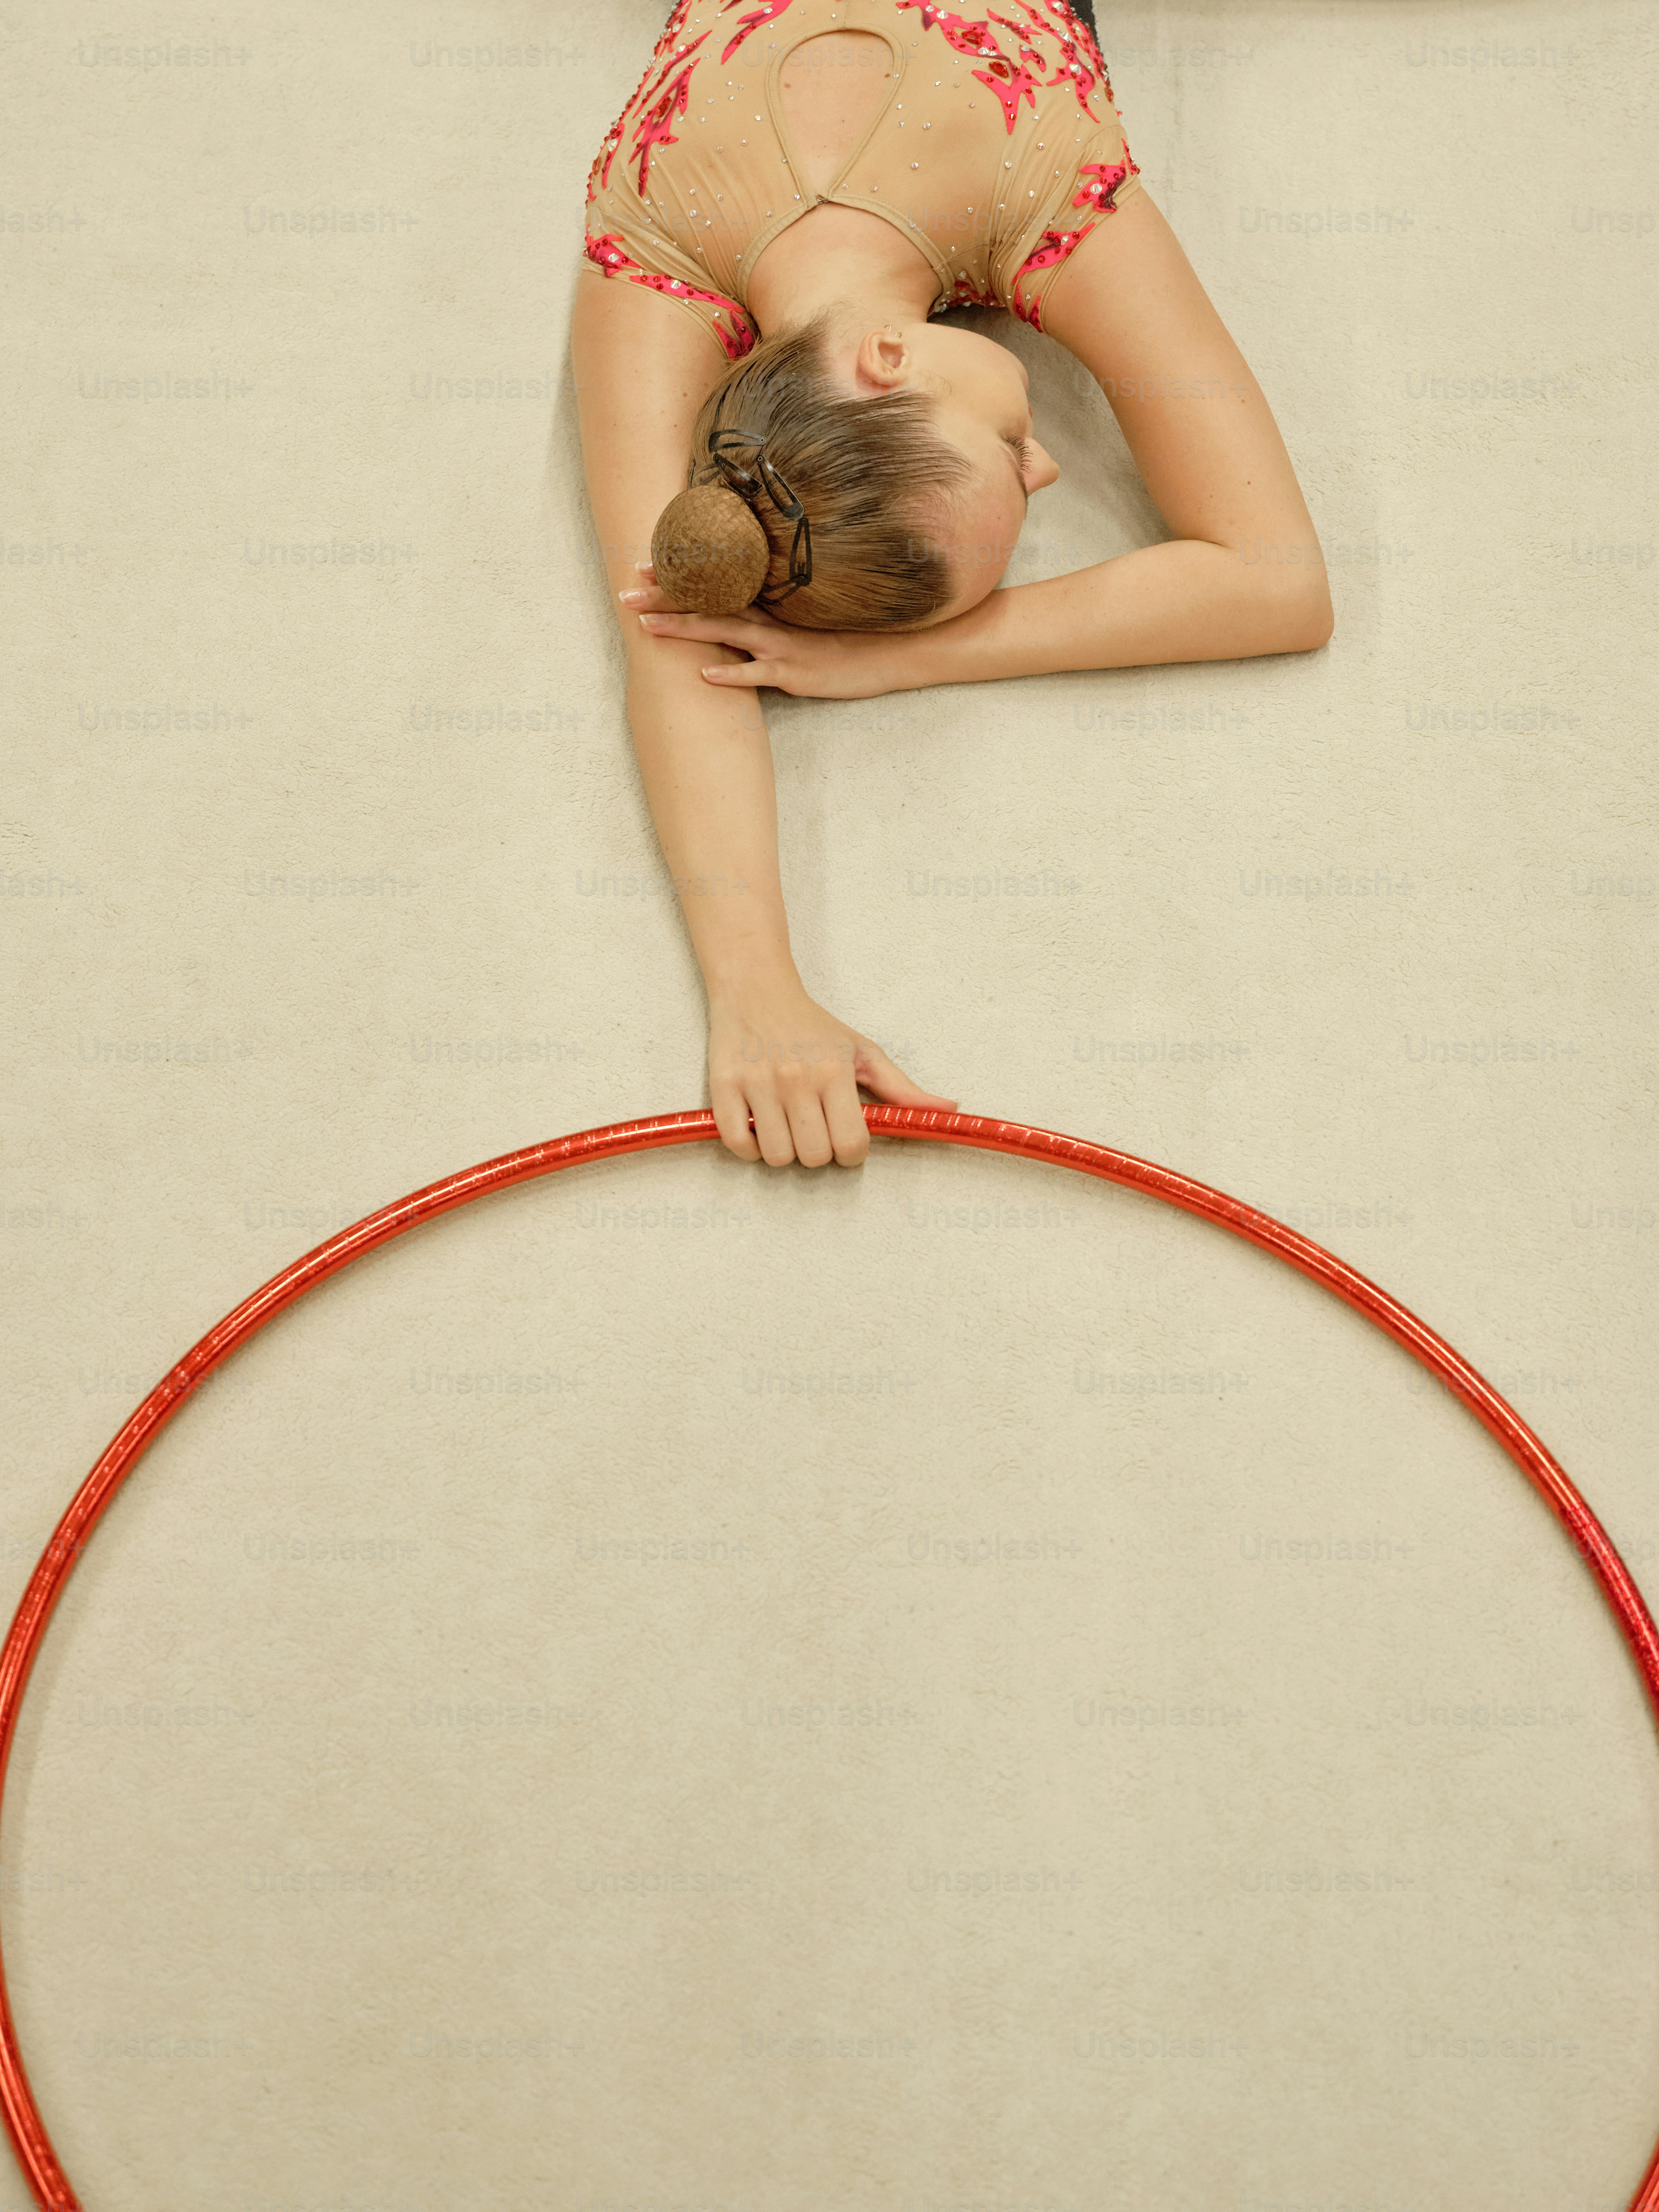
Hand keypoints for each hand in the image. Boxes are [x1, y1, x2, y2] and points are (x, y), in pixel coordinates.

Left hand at [620, 562, 904, 700]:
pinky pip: (759, 675)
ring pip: (727, 633)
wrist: (897, 651)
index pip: (717, 585)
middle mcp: (772, 620)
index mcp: (772, 605)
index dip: (679, 576)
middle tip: (626, 592)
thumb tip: (744, 606)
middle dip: (666, 597)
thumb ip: (777, 612)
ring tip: (648, 627)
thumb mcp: (810, 619)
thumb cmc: (852, 637)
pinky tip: (706, 675)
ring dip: (686, 629)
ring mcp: (783, 646)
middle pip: (711, 603)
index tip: (643, 566)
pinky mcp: (796, 673)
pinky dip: (733, 675)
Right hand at [709, 972, 957, 1166]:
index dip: (851, 1152)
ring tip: (786, 1125)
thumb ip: (903, 1088)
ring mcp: (757, 1084)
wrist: (757, 989)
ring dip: (785, 1151)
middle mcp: (796, 1079)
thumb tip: (950, 1110)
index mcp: (834, 1072)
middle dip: (819, 1152)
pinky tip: (759, 1128)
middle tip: (814, 1128)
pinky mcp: (723, 1087)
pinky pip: (738, 1145)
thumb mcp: (863, 1051)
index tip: (845, 1137)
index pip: (851, 1146)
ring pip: (777, 1156)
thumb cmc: (813, 1025)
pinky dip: (749, 1148)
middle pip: (814, 1156)